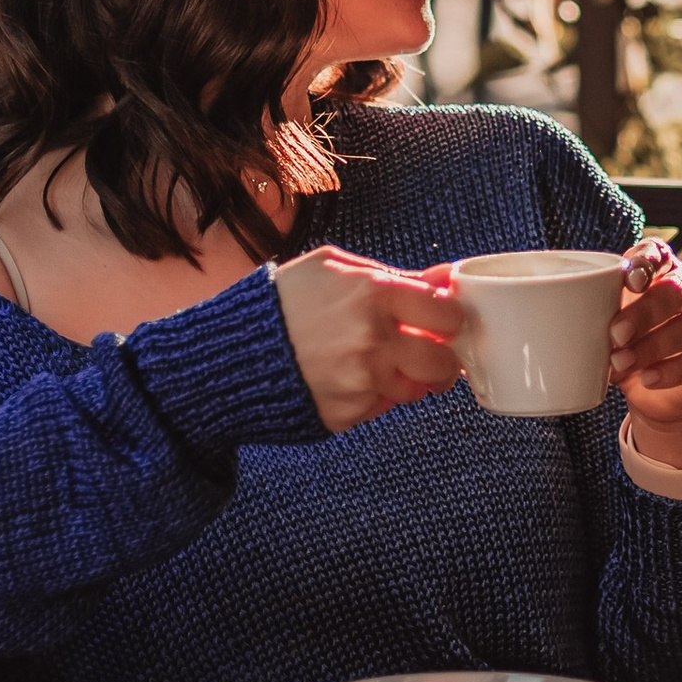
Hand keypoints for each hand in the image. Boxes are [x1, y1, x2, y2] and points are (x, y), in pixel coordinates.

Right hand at [273, 249, 462, 431]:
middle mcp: (371, 341)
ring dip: (406, 377)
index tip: (442, 319)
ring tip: (375, 361)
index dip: (449, 317)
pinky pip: (381, 407)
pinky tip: (347, 377)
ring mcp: (359, 382)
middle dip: (441, 357)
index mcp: (372, 294)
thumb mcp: (333, 267)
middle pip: (442, 362)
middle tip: (428, 350)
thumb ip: (395, 275)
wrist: (231, 350)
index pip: (447, 314)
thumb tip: (447, 277)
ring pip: (414, 389)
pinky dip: (373, 395)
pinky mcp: (346, 414)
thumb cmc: (283, 300)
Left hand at [611, 244, 681, 459]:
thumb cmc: (628, 344)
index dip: (647, 264)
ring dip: (654, 346)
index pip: (659, 254)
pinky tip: (649, 378)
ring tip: (623, 364)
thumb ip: (596, 315)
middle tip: (615, 335)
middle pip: (677, 291)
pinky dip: (674, 370)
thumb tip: (563, 324)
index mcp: (663, 270)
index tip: (629, 281)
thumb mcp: (609, 325)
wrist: (653, 391)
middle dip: (645, 313)